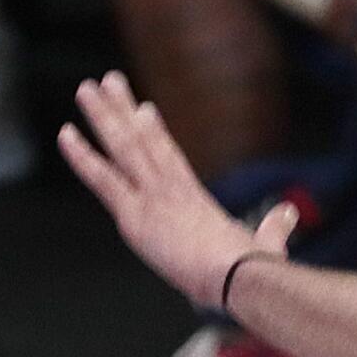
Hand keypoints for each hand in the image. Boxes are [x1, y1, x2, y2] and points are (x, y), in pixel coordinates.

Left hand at [59, 73, 295, 306]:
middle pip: (141, 139)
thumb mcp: (266, 242)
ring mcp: (152, 196)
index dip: (152, 131)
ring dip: (103, 115)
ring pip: (123, 146)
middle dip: (122, 109)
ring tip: (87, 88)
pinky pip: (103, 178)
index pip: (167, 156)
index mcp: (193, 199)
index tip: (140, 108)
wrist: (238, 275)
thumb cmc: (252, 266)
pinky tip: (67, 133)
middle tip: (105, 80)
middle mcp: (170, 188)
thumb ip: (274, 226)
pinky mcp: (136, 213)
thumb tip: (289, 215)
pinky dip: (83, 156)